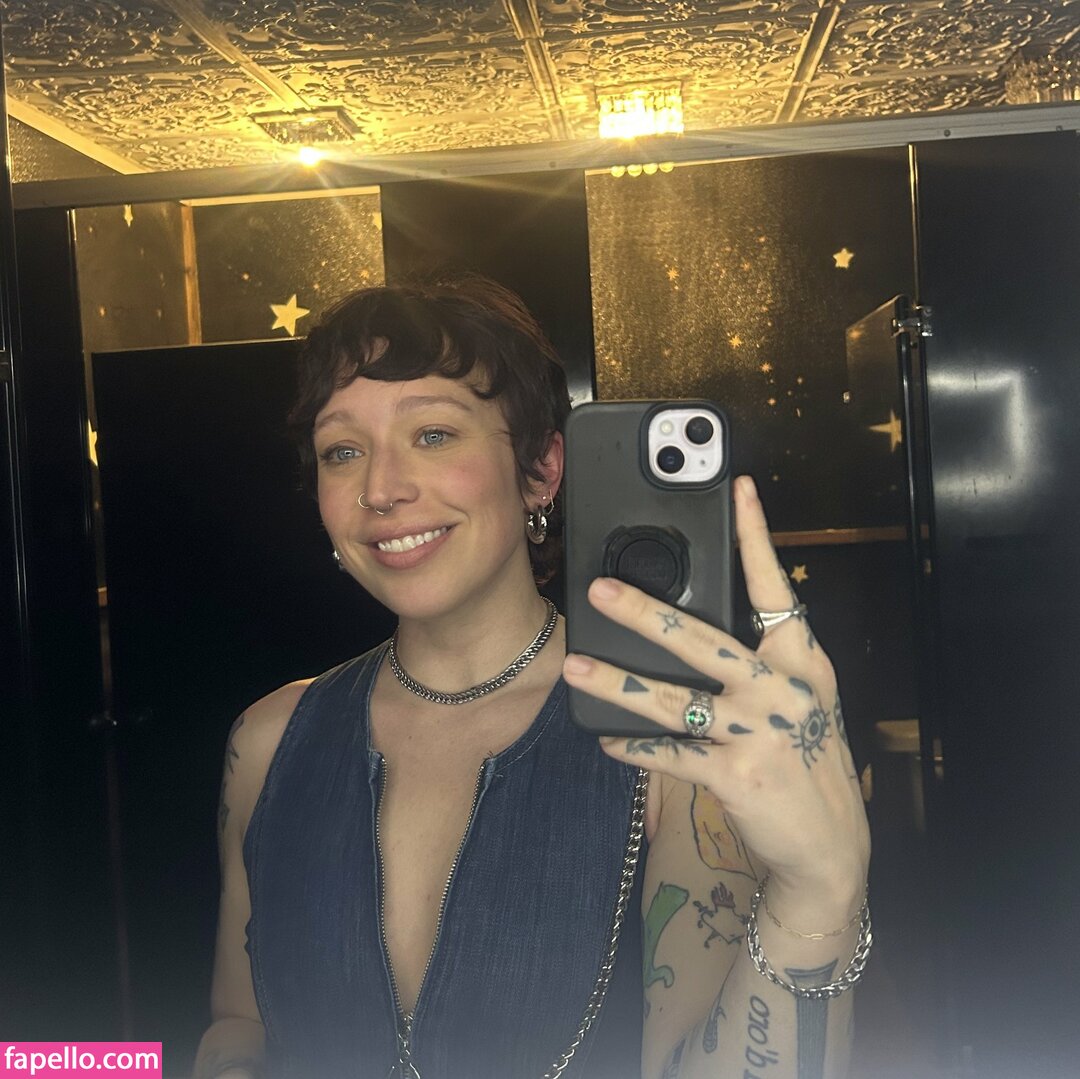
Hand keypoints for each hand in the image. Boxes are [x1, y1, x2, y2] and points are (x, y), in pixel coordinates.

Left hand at [562, 474, 869, 921]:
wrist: (831, 847)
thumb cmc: (807, 761)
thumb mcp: (798, 701)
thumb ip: (759, 661)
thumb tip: (693, 627)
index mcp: (801, 661)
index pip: (774, 588)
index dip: (755, 537)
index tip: (739, 489)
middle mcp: (782, 689)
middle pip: (704, 639)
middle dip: (646, 612)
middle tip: (601, 590)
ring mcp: (760, 733)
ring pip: (675, 700)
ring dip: (618, 683)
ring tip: (576, 666)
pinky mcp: (737, 777)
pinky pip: (671, 754)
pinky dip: (635, 748)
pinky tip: (607, 740)